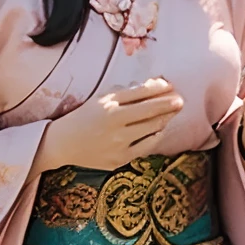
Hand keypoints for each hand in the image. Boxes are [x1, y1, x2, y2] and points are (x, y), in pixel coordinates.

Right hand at [37, 78, 183, 170]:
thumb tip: (155, 84)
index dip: (159, 89)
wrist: (63, 144)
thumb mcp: (102, 98)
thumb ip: (128, 92)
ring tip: (171, 113)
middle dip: (169, 105)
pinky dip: (155, 137)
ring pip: (152, 129)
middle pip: (150, 112)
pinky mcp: (120, 159)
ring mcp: (119, 144)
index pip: (141, 94)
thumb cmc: (84, 116)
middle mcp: (115, 124)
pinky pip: (146, 147)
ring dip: (165, 119)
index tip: (171, 85)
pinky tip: (159, 130)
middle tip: (181, 100)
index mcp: (109, 106)